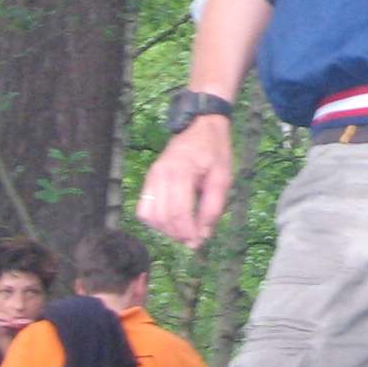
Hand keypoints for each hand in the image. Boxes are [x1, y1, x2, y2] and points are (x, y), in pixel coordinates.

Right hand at [138, 115, 237, 245]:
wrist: (200, 124)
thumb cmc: (215, 149)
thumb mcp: (223, 176)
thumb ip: (213, 206)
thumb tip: (203, 234)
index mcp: (182, 171)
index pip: (178, 211)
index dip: (187, 231)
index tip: (198, 242)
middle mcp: (161, 174)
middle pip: (162, 216)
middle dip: (177, 234)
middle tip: (193, 240)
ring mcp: (152, 176)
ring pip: (149, 215)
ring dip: (164, 229)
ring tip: (183, 230)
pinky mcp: (149, 179)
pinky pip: (144, 208)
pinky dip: (155, 220)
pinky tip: (171, 220)